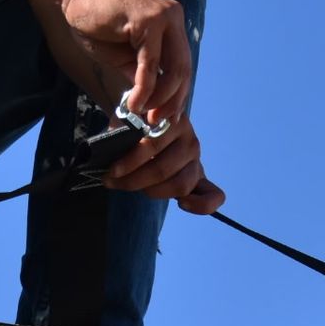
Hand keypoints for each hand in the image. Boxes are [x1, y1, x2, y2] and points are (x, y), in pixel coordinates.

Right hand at [58, 0, 192, 124]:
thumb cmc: (95, 23)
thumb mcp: (123, 56)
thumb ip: (141, 75)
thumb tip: (152, 105)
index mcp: (170, 25)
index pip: (182, 66)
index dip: (176, 96)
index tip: (165, 119)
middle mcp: (172, 18)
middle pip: (183, 70)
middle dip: (171, 101)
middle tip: (155, 123)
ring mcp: (163, 17)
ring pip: (172, 69)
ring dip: (158, 98)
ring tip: (142, 115)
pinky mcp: (148, 20)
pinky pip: (151, 63)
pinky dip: (144, 88)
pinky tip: (133, 103)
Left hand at [104, 111, 223, 213]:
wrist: (152, 120)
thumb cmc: (137, 122)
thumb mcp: (128, 119)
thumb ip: (122, 130)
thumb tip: (111, 146)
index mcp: (173, 120)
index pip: (152, 146)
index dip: (130, 162)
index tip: (111, 171)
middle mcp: (190, 139)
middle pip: (163, 169)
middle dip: (133, 180)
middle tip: (112, 182)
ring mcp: (197, 159)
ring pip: (180, 184)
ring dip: (153, 192)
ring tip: (131, 187)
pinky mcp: (201, 175)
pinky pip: (213, 195)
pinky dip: (201, 205)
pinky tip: (182, 205)